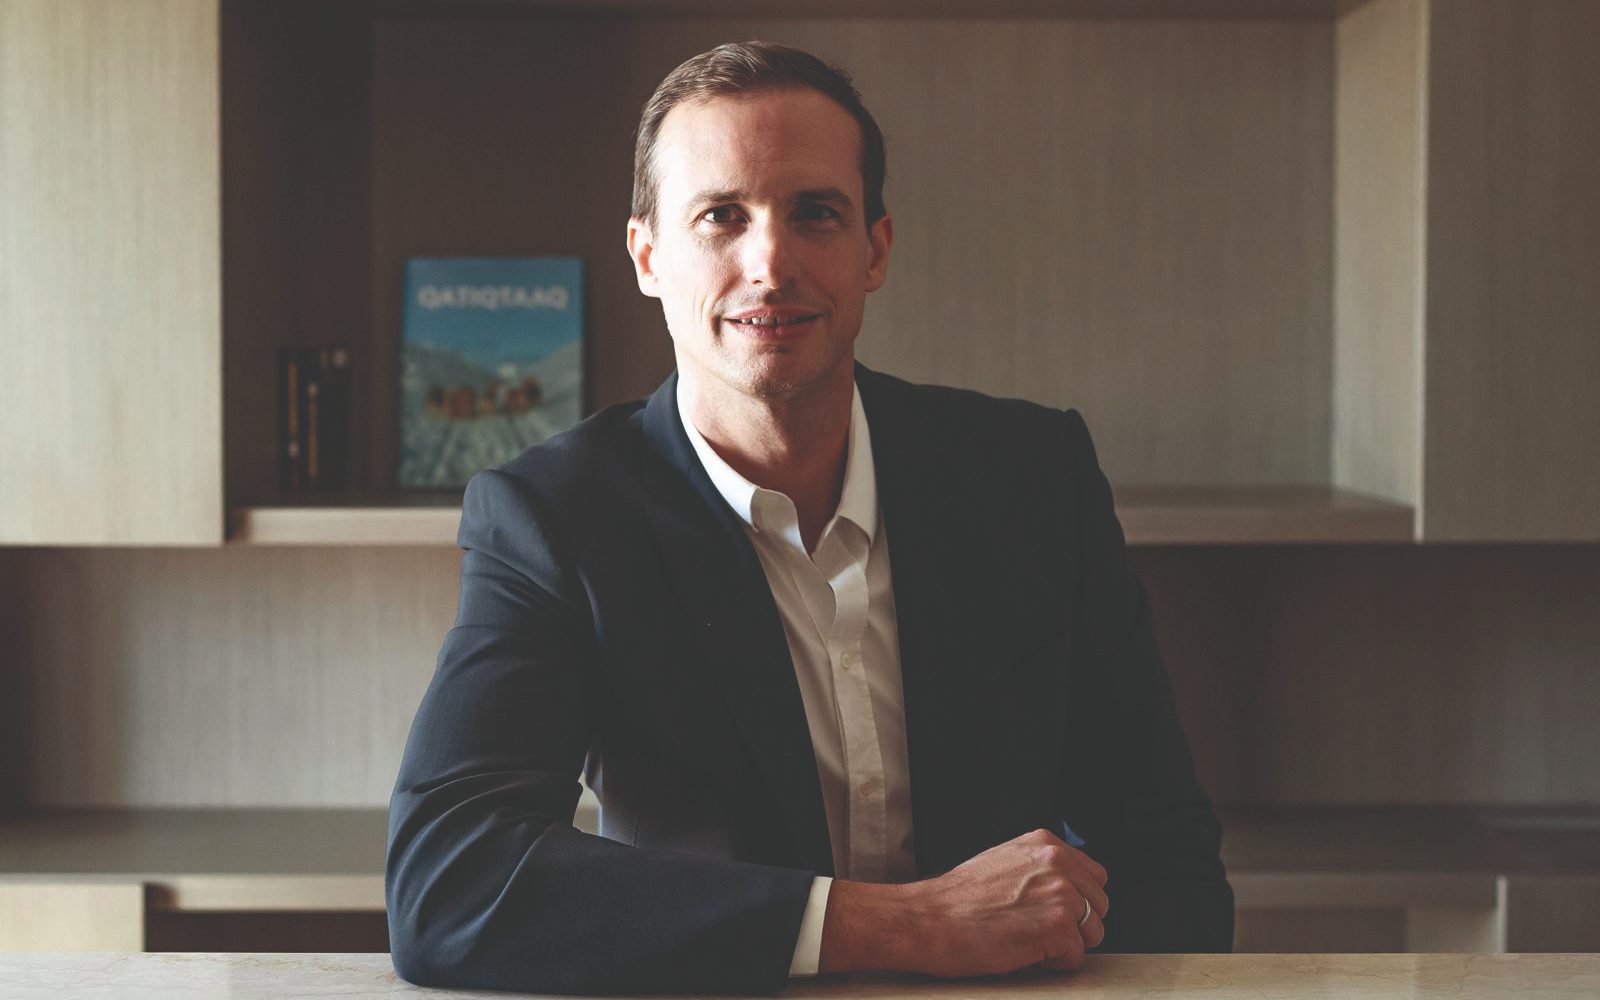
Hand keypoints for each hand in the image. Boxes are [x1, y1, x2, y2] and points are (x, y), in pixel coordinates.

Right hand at [910, 827, 1108, 975]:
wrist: (929, 919)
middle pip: (1100, 904)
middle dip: (1076, 924)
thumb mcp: (1004, 862)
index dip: (1077, 900)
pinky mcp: (1059, 927)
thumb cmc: (957, 899)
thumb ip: (1040, 868)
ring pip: (1094, 932)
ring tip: (1029, 940)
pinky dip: (1054, 963)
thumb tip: (1066, 885)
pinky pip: (1077, 957)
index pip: (1094, 875)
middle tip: (1038, 929)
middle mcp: (1058, 862)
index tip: (1055, 911)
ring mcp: (1062, 893)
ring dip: (1066, 944)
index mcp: (1045, 844)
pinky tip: (1026, 953)